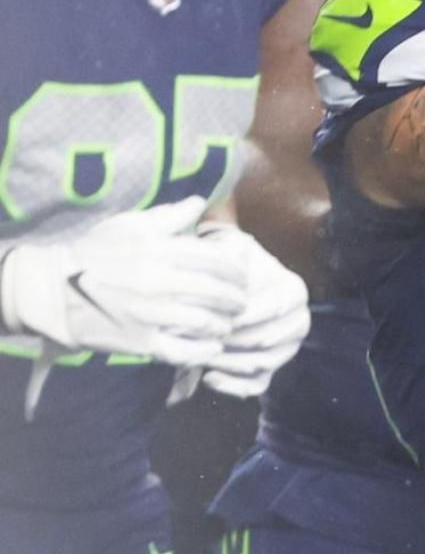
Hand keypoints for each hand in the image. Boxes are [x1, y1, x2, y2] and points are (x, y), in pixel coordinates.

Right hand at [0, 197, 245, 364]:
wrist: (52, 290)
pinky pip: (182, 350)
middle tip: (241, 300)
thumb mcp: (129, 225)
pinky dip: (204, 350)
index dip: (236, 269)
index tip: (242, 274)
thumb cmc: (94, 253)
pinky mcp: (139, 342)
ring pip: (205, 322)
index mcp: (159, 251)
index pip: (216, 259)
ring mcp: (150, 314)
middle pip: (217, 292)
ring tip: (228, 322)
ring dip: (224, 323)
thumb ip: (169, 214)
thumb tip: (199, 202)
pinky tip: (212, 346)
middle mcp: (158, 282)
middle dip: (237, 297)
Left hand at [194, 222, 310, 397]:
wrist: (237, 283)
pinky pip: (257, 385)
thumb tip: (229, 257)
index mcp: (295, 292)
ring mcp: (288, 348)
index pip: (271, 309)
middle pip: (264, 339)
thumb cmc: (232, 267)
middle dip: (229, 341)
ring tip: (198, 356)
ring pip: (260, 363)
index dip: (240, 315)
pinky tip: (208, 377)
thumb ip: (232, 250)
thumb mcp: (235, 250)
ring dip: (227, 362)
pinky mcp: (274, 369)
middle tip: (197, 340)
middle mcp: (299, 321)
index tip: (209, 316)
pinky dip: (234, 385)